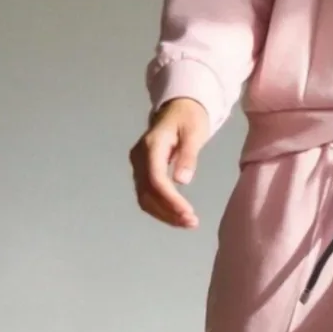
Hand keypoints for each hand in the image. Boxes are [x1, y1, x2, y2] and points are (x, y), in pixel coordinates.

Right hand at [130, 97, 209, 227]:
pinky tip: (177, 216)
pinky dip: (161, 209)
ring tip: (188, 223)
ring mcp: (138, 166)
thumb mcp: (194, 133)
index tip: (188, 213)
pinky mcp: (142, 172)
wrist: (178, 108)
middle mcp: (139, 157)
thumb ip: (188, 156)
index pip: (155, 179)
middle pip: (148, 192)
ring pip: (145, 198)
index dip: (170, 199)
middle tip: (192, 223)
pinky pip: (147, 196)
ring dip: (164, 214)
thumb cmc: (189, 118)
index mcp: (151, 146)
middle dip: (168, 211)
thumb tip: (182, 181)